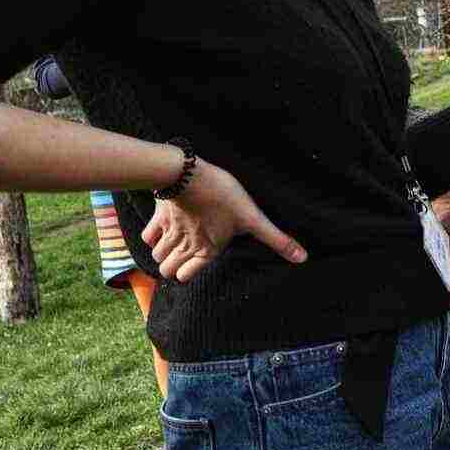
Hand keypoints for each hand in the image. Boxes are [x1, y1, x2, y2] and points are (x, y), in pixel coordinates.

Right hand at [143, 157, 306, 282]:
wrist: (188, 174)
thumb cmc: (223, 196)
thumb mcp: (254, 219)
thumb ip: (276, 240)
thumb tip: (302, 258)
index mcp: (206, 250)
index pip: (186, 276)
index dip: (188, 274)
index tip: (194, 267)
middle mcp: (184, 245)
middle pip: (167, 270)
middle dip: (174, 267)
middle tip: (185, 258)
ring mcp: (169, 232)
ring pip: (156, 255)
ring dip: (163, 254)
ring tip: (176, 247)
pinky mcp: (158, 216)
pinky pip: (147, 236)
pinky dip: (152, 238)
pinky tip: (162, 232)